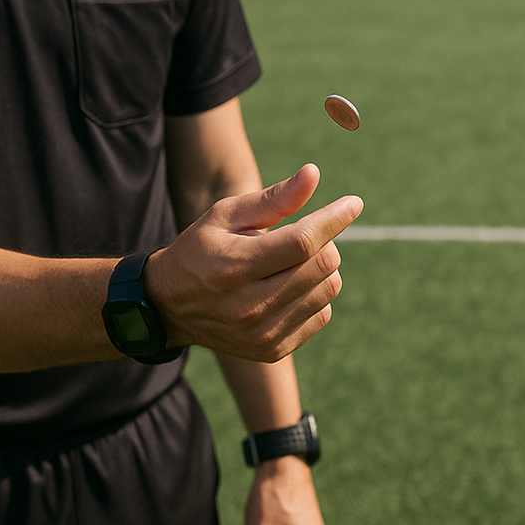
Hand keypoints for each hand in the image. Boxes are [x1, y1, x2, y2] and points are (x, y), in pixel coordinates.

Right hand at [145, 164, 361, 361]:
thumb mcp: (225, 217)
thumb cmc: (201, 250)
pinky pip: (322, 315)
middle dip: (325, 242)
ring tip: (294, 262)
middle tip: (307, 235)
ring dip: (323, 269)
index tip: (353, 204)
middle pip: (323, 266)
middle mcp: (250, 306)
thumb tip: (314, 174)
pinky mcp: (274, 350)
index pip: (302, 242)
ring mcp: (264, 333)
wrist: (171, 308)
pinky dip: (316, 295)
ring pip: (328, 290)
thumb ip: (272, 199)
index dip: (334, 219)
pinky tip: (290, 287)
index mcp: (234, 267)